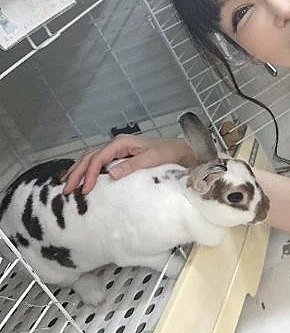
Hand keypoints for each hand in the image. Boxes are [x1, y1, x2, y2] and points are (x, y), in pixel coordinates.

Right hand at [62, 135, 194, 194]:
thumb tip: (111, 175)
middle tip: (67, 189)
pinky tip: (81, 178)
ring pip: (91, 158)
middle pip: (90, 156)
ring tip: (67, 184)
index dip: (90, 174)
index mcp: (121, 143)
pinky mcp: (120, 156)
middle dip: (77, 172)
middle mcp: (116, 144)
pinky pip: (98, 161)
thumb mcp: (151, 159)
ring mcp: (117, 149)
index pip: (99, 158)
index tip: (86, 190)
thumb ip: (131, 166)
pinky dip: (87, 169)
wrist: (179, 150)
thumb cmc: (167, 153)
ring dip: (79, 170)